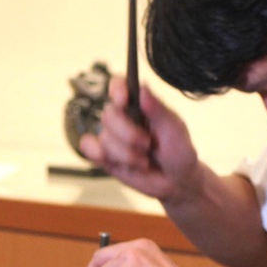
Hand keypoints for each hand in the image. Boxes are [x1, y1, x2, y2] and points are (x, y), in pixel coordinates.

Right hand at [80, 76, 199, 203]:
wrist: (176, 181)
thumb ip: (158, 109)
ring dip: (126, 154)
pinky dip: (98, 154)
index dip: (117, 89)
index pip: (119, 86)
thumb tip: (143, 88)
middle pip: (109, 114)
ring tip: (144, 161)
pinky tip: (114, 161)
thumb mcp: (174, 129)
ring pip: (104, 137)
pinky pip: (88, 147)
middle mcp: (123, 117)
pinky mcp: (104, 155)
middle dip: (129, 134)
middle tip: (148, 144)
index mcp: (140, 105)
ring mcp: (112, 136)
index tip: (124, 101)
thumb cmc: (178, 152)